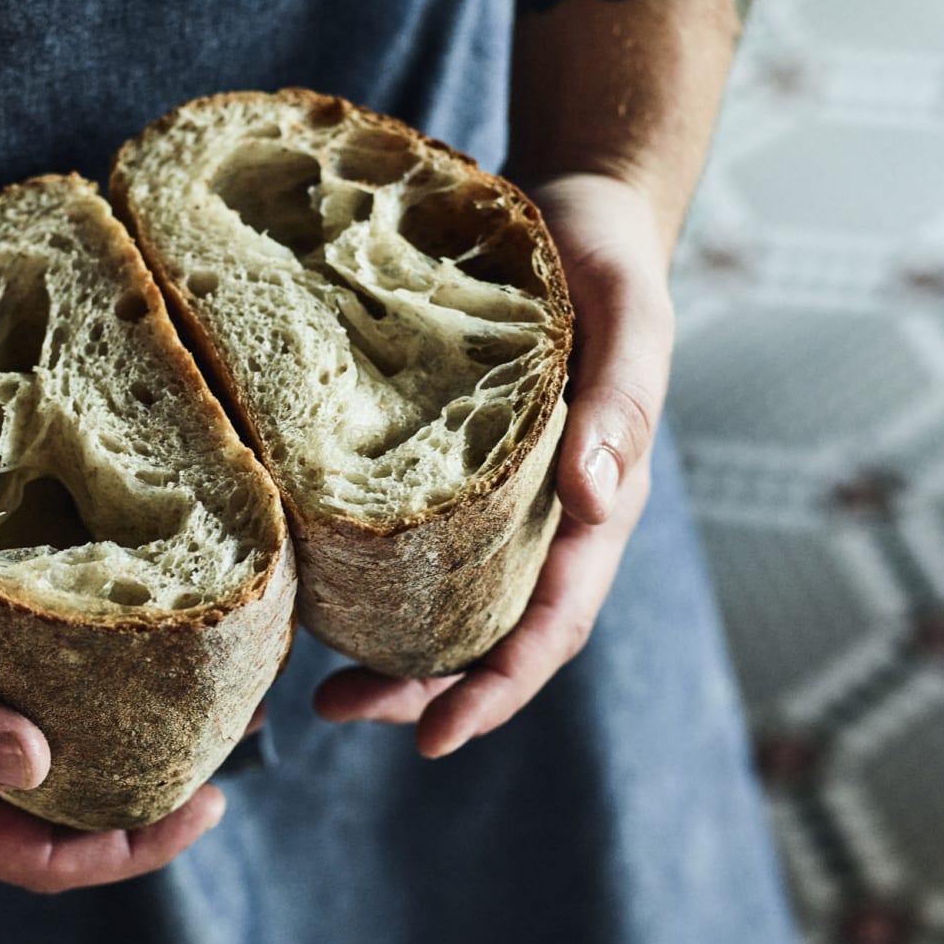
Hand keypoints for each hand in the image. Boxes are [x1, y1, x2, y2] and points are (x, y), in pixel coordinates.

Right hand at [0, 502, 230, 892]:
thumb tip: (35, 760)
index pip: (44, 855)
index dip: (131, 847)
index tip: (208, 806)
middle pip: (68, 792)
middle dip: (153, 773)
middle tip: (231, 721)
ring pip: (60, 717)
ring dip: (131, 703)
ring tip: (203, 661)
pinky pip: (34, 651)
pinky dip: (88, 640)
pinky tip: (130, 601)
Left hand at [315, 172, 672, 755]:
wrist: (576, 206)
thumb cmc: (611, 259)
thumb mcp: (632, 316)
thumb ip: (622, 402)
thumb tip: (594, 500)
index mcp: (595, 501)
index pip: (554, 619)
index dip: (502, 686)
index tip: (438, 737)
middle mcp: (540, 514)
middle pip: (487, 631)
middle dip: (424, 691)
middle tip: (341, 711)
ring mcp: (492, 492)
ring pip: (442, 595)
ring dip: (388, 648)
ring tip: (315, 686)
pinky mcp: (446, 458)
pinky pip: (408, 529)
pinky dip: (366, 569)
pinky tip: (310, 579)